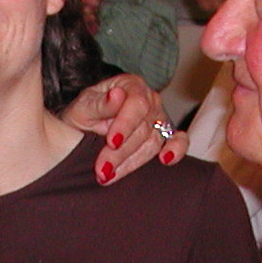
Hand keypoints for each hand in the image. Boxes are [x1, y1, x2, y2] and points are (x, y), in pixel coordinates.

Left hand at [62, 72, 187, 183]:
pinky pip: (178, 141)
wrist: (82, 130)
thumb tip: (116, 95)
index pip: (137, 104)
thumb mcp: (83, 107)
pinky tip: (165, 160)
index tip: (111, 142)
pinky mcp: (165, 136)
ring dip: (132, 163)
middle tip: (101, 170)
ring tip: (109, 176)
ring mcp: (159, 119)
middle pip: (144, 128)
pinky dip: (176, 151)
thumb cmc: (84, 114)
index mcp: (131, 86)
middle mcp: (150, 100)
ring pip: (153, 143)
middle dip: (121, 153)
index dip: (125, 124)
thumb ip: (100, 103)